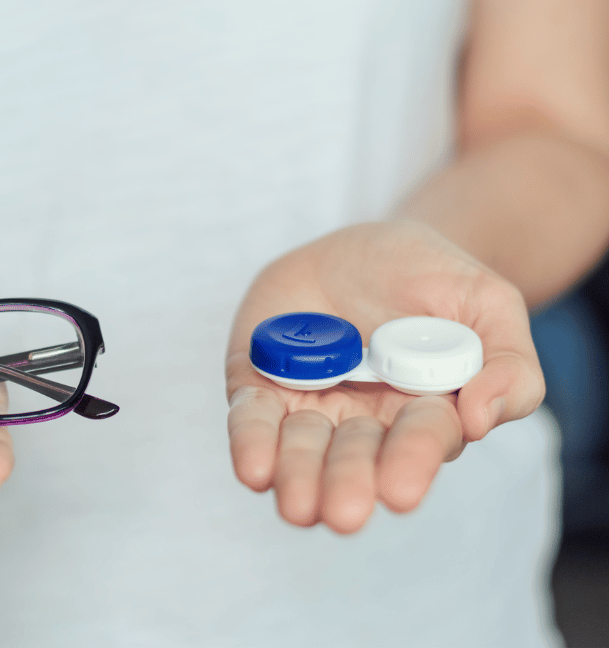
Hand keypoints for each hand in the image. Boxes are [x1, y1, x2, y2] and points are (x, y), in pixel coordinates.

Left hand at [226, 221, 544, 533]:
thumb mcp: (488, 302)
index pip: (420, 441)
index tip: (402, 491)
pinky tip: (254, 468)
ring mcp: (309, 404)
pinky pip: (253, 416)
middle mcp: (364, 421)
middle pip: (354, 457)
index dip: (411, 462)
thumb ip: (508, 362)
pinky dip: (251, 440)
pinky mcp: (262, 384)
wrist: (367, 246)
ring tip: (297, 506)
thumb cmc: (435, 279)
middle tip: (342, 513)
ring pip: (300, 449)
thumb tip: (482, 417)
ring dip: (297, 476)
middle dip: (347, 483)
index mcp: (425, 411)